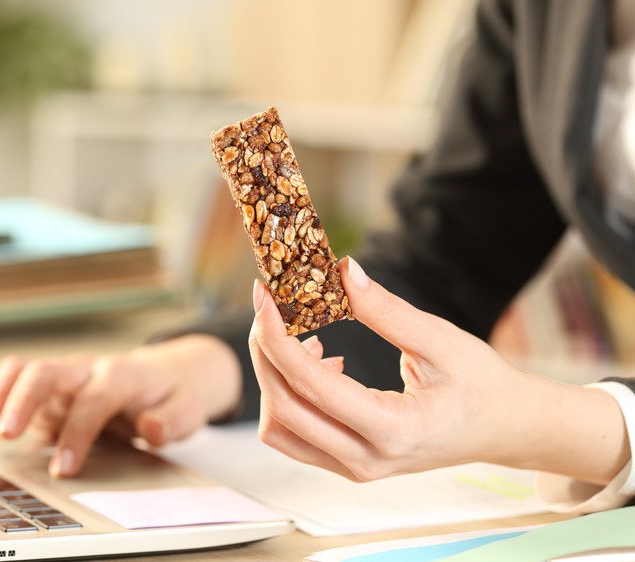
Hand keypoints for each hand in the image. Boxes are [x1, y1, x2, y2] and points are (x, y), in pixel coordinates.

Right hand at [0, 334, 247, 477]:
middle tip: (4, 436)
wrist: (164, 375)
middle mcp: (87, 369)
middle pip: (48, 372)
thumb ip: (172, 420)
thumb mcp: (187, 409)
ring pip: (23, 368)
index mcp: (121, 376)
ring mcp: (63, 375)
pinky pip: (9, 375)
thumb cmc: (169, 396)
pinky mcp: (45, 386)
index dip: (77, 432)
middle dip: (22, 402)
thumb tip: (150, 429)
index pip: (94, 399)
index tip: (64, 469)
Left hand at [249, 257, 628, 484]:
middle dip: (265, 351)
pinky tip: (322, 360)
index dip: (276, 336)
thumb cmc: (483, 384)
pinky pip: (295, 435)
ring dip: (275, 378)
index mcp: (393, 430)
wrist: (507, 429)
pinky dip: (290, 397)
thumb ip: (388, 311)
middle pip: (282, 408)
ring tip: (305, 336)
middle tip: (269, 305)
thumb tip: (343, 272)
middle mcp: (366, 460)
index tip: (264, 296)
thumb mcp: (442, 341)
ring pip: (280, 429)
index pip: (310, 384)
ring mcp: (355, 469)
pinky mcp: (347, 464)